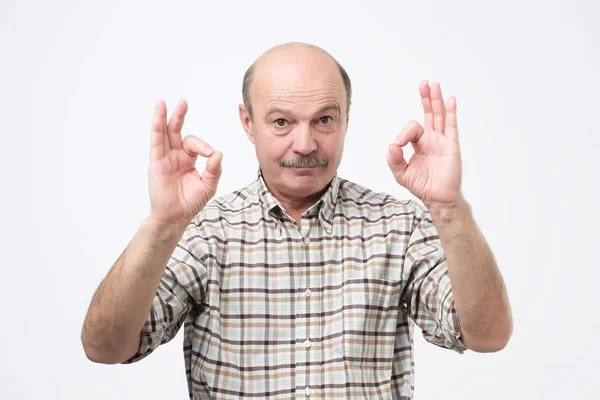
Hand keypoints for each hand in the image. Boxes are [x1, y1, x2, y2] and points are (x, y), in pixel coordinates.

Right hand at [148, 99, 222, 226]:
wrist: (176, 216)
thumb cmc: (191, 202)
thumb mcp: (208, 185)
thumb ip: (214, 170)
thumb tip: (218, 154)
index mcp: (188, 159)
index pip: (195, 145)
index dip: (203, 147)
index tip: (210, 155)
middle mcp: (175, 155)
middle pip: (176, 131)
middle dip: (179, 116)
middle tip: (183, 102)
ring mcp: (165, 158)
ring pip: (164, 134)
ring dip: (163, 118)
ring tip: (161, 102)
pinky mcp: (156, 163)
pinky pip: (156, 144)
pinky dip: (157, 130)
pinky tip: (157, 118)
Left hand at [387, 81, 462, 205]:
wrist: (437, 198)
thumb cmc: (422, 186)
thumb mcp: (401, 173)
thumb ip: (394, 160)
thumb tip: (391, 145)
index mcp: (420, 144)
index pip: (412, 128)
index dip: (403, 134)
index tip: (399, 146)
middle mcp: (432, 139)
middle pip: (429, 114)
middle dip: (425, 99)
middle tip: (423, 84)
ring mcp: (443, 141)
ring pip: (439, 116)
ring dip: (436, 100)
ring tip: (434, 85)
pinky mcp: (451, 146)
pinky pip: (451, 126)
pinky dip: (450, 112)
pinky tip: (450, 100)